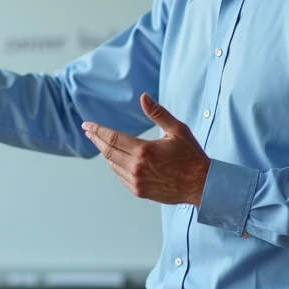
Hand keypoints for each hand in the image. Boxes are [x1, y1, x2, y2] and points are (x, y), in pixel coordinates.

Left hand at [82, 94, 210, 206]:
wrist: (201, 185)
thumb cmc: (191, 157)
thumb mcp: (177, 130)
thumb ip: (158, 113)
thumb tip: (144, 97)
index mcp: (144, 150)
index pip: (112, 138)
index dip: (97, 130)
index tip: (87, 125)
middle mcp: (137, 167)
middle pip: (107, 151)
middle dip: (95, 140)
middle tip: (88, 131)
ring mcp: (137, 181)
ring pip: (112, 165)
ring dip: (106, 153)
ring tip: (103, 143)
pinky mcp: (139, 191)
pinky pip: (120, 176)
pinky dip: (116, 166)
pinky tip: (117, 160)